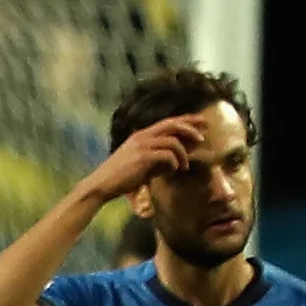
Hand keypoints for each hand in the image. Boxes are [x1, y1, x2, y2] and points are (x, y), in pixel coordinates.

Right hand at [82, 114, 204, 203]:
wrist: (102, 185)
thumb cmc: (123, 177)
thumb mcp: (145, 163)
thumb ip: (161, 157)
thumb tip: (183, 156)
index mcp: (141, 135)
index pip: (168, 122)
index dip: (186, 120)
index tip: (202, 122)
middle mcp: (142, 136)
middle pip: (172, 124)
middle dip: (191, 128)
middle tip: (204, 136)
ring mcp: (142, 145)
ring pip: (173, 142)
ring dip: (183, 155)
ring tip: (184, 167)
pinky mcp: (142, 157)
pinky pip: (167, 156)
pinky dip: (173, 165)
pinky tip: (170, 174)